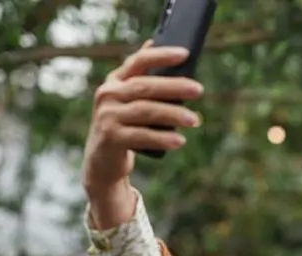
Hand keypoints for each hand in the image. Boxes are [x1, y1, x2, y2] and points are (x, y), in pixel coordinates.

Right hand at [82, 42, 204, 227]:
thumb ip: (144, 80)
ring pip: (145, 111)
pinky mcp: (111, 138)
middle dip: (174, 87)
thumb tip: (164, 49)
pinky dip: (162, 138)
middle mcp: (108, 95)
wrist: (102, 160)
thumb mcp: (130, 101)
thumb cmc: (125, 126)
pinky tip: (179, 141)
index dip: (161, 56)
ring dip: (173, 115)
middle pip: (145, 87)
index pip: (138, 62)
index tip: (185, 54)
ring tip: (195, 120)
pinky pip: (141, 136)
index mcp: (115, 81)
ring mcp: (107, 116)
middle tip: (199, 90)